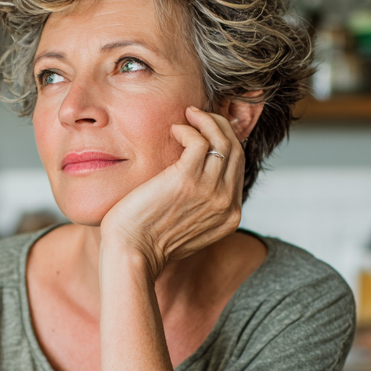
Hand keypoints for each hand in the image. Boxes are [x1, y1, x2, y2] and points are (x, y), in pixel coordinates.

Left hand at [99, 106, 244, 278]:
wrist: (131, 255)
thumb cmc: (148, 242)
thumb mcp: (187, 228)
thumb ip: (200, 207)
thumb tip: (196, 181)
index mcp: (230, 217)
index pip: (238, 168)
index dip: (226, 143)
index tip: (208, 130)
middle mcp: (226, 204)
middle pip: (235, 150)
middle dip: (220, 126)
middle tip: (199, 116)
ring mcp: (210, 192)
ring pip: (222, 141)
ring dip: (205, 121)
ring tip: (188, 116)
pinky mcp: (187, 180)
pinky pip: (199, 140)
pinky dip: (188, 129)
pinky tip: (174, 131)